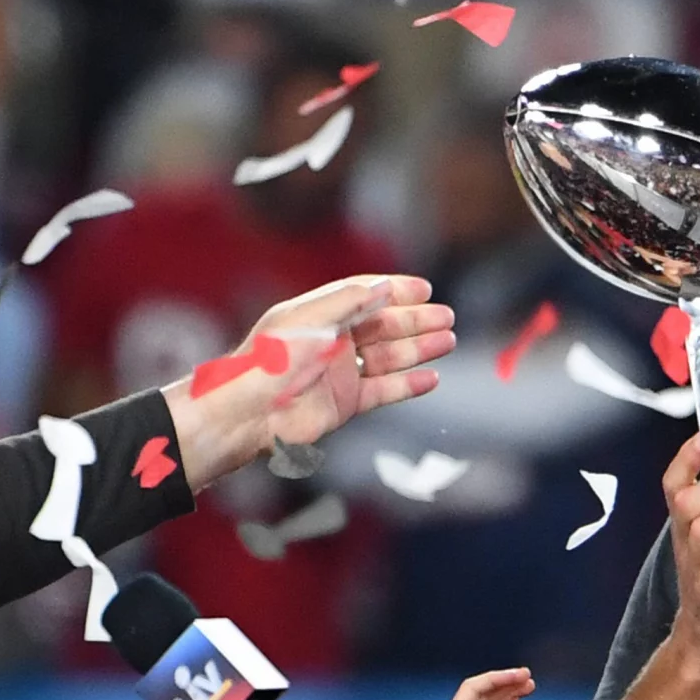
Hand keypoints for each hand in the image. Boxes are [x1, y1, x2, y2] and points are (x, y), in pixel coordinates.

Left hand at [259, 274, 455, 446]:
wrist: (251, 411)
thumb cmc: (269, 361)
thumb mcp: (309, 319)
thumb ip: (349, 301)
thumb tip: (385, 287)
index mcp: (320, 314)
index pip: (365, 295)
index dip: (396, 290)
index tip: (425, 289)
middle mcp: (333, 341)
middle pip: (384, 325)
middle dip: (416, 320)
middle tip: (446, 317)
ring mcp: (341, 372)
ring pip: (390, 357)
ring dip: (420, 348)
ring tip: (447, 341)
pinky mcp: (347, 402)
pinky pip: (386, 390)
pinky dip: (409, 384)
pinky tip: (431, 377)